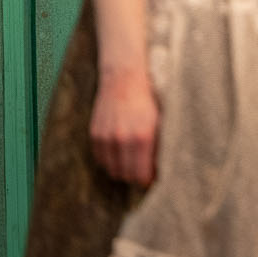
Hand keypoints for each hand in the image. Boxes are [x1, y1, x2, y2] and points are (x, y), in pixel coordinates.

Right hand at [89, 69, 159, 186]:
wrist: (125, 77)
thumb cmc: (150, 98)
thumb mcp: (162, 121)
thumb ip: (161, 146)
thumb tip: (161, 170)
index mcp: (142, 137)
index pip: (140, 175)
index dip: (147, 179)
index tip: (153, 176)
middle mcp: (121, 139)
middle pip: (125, 175)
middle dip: (135, 175)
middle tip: (144, 169)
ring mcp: (105, 137)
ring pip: (111, 169)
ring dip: (122, 168)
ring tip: (132, 159)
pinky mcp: (95, 134)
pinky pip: (101, 158)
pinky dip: (110, 159)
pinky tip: (121, 150)